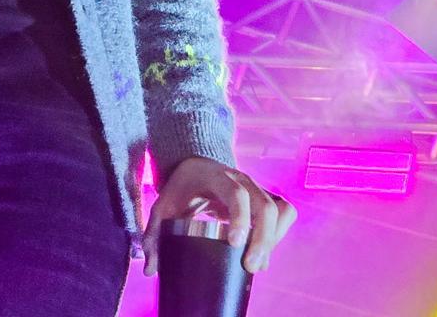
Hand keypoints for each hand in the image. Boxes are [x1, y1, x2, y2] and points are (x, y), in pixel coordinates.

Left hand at [139, 156, 295, 276]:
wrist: (196, 166)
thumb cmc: (181, 187)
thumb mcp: (164, 205)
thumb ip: (155, 234)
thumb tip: (152, 270)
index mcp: (218, 177)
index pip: (237, 194)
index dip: (240, 218)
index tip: (235, 244)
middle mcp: (244, 180)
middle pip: (266, 206)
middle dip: (262, 239)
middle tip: (250, 266)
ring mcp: (258, 188)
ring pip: (281, 210)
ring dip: (274, 239)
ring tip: (257, 263)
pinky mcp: (266, 198)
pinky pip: (285, 213)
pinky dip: (279, 234)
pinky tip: (264, 252)